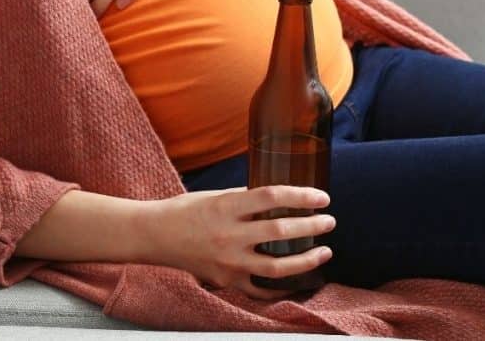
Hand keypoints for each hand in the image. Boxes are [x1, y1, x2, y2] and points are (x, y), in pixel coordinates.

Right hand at [141, 185, 335, 299]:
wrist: (155, 235)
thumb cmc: (187, 210)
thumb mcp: (218, 195)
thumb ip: (248, 199)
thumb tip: (282, 199)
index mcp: (226, 207)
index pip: (272, 197)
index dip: (302, 196)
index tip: (322, 197)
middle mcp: (228, 235)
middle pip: (280, 232)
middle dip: (312, 227)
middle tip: (329, 222)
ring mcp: (228, 262)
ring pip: (277, 268)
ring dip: (306, 260)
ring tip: (323, 252)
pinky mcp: (226, 281)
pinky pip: (260, 289)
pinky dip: (281, 286)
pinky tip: (298, 278)